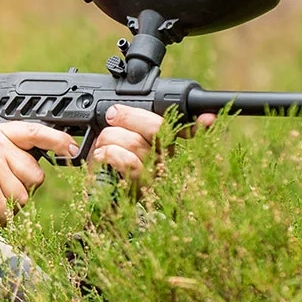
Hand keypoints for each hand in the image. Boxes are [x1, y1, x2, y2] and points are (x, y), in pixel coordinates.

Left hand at [88, 105, 215, 180]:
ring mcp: (153, 174)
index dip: (199, 125)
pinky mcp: (137, 186)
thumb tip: (118, 110)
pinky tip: (101, 156)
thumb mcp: (116, 136)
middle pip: (158, 129)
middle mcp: (164, 160)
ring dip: (109, 138)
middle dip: (129, 116)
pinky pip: (126, 160)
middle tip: (112, 115)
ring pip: (135, 142)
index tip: (209, 119)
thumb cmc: (108, 160)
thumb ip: (127, 122)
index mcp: (163, 145)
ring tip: (102, 144)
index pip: (185, 131)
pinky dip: (106, 152)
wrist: (93, 191)